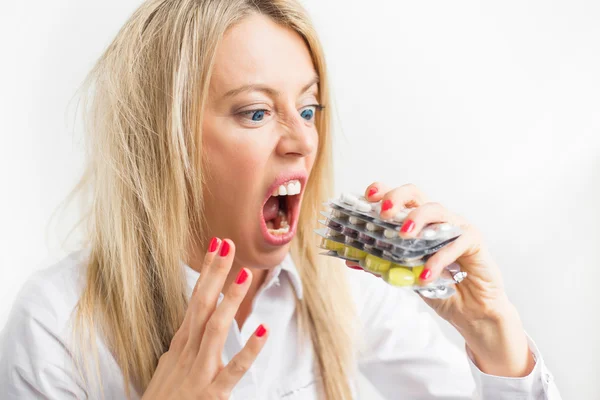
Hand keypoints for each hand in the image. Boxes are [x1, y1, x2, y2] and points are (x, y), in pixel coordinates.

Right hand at [142, 238, 267, 399]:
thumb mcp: (167, 369)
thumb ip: (180, 348)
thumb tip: (185, 331)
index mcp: (181, 344)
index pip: (195, 300)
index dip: (206, 273)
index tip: (216, 246)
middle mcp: (188, 352)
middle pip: (201, 305)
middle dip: (214, 274)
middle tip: (227, 244)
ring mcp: (199, 372)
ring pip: (214, 329)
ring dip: (229, 301)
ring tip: (244, 275)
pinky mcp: (212, 394)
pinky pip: (233, 370)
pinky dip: (249, 350)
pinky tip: (263, 330)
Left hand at [345, 183, 534, 376]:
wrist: (470, 312)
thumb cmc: (438, 288)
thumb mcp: (405, 277)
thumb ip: (383, 265)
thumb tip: (351, 259)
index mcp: (417, 222)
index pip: (398, 199)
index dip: (383, 191)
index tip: (367, 196)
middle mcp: (436, 219)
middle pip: (416, 194)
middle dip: (397, 197)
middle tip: (384, 212)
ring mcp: (456, 226)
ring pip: (436, 210)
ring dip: (417, 219)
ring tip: (403, 236)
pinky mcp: (474, 240)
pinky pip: (455, 243)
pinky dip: (438, 259)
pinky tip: (425, 276)